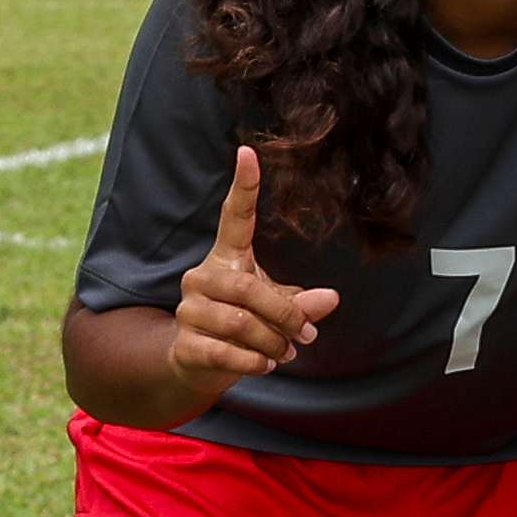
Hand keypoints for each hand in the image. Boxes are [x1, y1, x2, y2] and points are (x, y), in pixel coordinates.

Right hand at [162, 147, 337, 406]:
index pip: (234, 216)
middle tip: (307, 336)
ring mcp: (188, 310)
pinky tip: (264, 365)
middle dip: (287, 317)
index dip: (243, 187)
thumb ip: (302, 304)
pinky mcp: (184, 343)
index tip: (248, 152)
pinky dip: (253, 363)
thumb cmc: (244, 327)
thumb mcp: (277, 311)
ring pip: (242, 324)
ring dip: (273, 344)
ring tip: (284, 353)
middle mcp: (201, 277)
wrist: (197, 364)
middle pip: (250, 290)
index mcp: (226, 259)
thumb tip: (332, 298)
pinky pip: (227, 352)